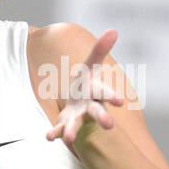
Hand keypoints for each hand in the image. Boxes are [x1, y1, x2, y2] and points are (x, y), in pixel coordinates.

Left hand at [45, 29, 124, 154]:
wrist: (77, 106)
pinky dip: (54, 133)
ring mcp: (77, 118)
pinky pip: (59, 130)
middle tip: (110, 125)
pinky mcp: (64, 125)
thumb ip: (99, 51)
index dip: (112, 96)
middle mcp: (89, 107)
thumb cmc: (86, 85)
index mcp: (96, 92)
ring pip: (77, 125)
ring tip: (69, 138)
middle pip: (97, 112)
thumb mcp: (90, 66)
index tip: (121, 102)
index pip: (105, 92)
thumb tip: (114, 30)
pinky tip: (48, 137)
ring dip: (73, 131)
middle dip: (102, 118)